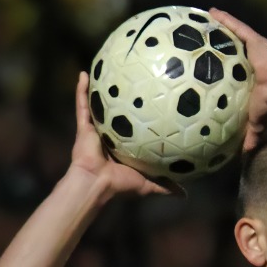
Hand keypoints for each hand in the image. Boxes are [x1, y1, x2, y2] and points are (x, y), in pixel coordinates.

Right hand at [70, 73, 182, 197]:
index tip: (149, 106)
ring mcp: (95, 131)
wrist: (97, 183)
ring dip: (98, 90)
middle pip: (115, 115)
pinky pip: (82, 104)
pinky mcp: (84, 127)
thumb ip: (165, 185)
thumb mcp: (149, 183)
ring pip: (97, 106)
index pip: (131, 132)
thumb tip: (185, 194)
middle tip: (128, 82)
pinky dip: (81, 90)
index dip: (139, 120)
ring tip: (104, 72)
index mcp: (122, 149)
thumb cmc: (121, 183)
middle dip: (119, 101)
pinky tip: (84, 75)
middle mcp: (108, 138)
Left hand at [206, 8, 266, 151]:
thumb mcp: (255, 123)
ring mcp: (251, 50)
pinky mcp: (254, 39)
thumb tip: (244, 158)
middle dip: (213, 46)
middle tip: (196, 41)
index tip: (202, 70)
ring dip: (216, 28)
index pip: (228, 74)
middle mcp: (247, 62)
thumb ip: (249, 138)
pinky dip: (224, 19)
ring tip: (200, 21)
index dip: (216, 71)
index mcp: (246, 80)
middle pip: (226, 52)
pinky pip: (237, 26)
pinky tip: (211, 11)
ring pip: (230, 36)